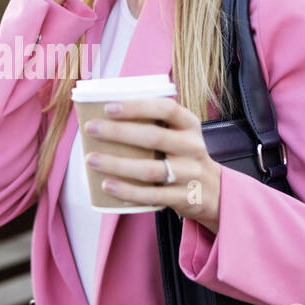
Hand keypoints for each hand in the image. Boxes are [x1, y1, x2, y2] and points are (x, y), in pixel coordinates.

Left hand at [82, 97, 221, 232]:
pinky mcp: (184, 197)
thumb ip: (154, 124)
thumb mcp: (179, 135)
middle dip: (118, 132)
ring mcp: (189, 174)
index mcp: (189, 125)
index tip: (108, 108)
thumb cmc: (183, 156)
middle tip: (91, 129)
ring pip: (150, 169)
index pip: (166, 109)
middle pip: (154, 137)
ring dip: (117, 164)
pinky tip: (107, 185)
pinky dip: (127, 191)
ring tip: (91, 159)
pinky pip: (151, 195)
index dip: (137, 107)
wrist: (213, 192)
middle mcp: (192, 147)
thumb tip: (105, 115)